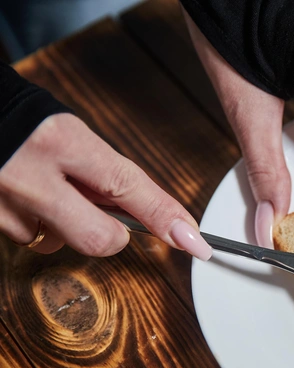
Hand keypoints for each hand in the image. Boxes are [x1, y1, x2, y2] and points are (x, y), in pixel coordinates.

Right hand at [0, 113, 212, 259]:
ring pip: (57, 243)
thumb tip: (144, 213)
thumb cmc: (20, 118)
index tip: (194, 241)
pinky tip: (24, 196)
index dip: (166, 217)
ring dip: (63, 225)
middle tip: (104, 215)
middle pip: (99, 239)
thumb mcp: (68, 132)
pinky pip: (27, 238)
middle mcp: (30, 176)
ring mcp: (4, 204)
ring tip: (45, 188)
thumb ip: (104, 173)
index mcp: (60, 142)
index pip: (128, 187)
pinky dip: (36, 225)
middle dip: (111, 236)